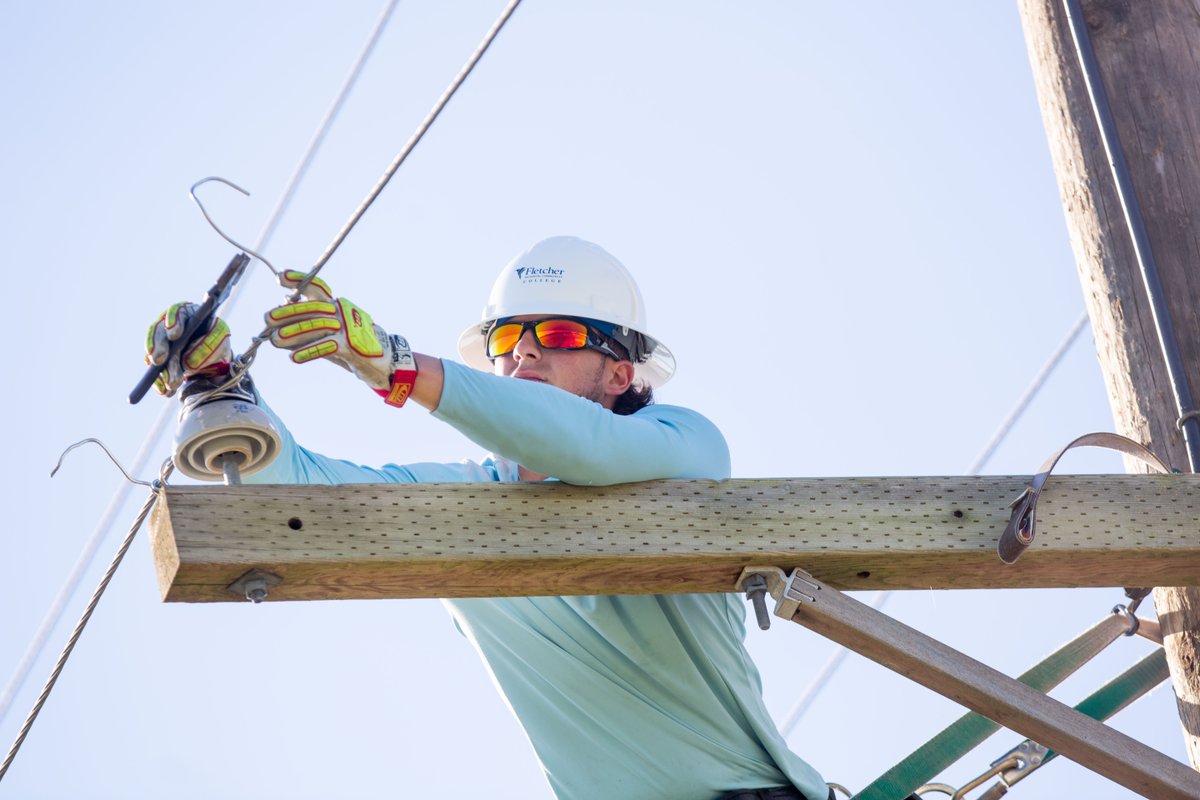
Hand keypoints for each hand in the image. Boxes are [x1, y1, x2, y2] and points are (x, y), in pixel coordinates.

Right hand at [145, 302, 231, 395]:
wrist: (214, 353)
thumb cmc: (216, 337)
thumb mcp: (220, 337)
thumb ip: (208, 345)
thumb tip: (189, 362)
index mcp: (185, 313)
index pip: (176, 311)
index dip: (173, 320)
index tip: (174, 334)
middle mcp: (167, 325)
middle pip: (158, 333)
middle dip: (158, 347)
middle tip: (159, 361)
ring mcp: (161, 343)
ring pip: (155, 354)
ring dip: (160, 370)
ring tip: (170, 384)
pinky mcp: (160, 360)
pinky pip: (155, 370)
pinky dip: (159, 382)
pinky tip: (165, 391)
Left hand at [265, 271, 416, 401]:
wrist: (383, 361)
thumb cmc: (351, 346)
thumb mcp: (328, 332)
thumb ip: (307, 323)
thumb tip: (280, 313)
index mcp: (335, 305)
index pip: (317, 287)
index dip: (299, 280)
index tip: (280, 278)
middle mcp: (341, 312)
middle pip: (312, 307)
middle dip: (287, 313)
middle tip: (268, 319)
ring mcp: (347, 328)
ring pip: (316, 326)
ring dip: (293, 334)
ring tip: (275, 340)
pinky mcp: (351, 346)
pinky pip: (327, 346)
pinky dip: (309, 351)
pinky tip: (294, 357)